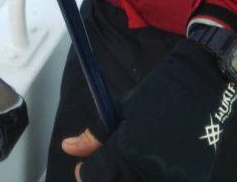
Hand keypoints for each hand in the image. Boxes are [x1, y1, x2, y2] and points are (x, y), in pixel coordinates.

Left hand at [62, 39, 235, 180]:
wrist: (196, 90)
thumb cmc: (155, 95)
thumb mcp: (120, 108)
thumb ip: (94, 134)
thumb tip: (67, 147)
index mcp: (128, 152)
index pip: (94, 176)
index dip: (85, 172)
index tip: (83, 166)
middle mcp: (149, 172)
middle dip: (106, 176)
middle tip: (108, 162)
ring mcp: (171, 180)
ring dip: (128, 177)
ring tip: (131, 160)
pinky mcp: (189, 181)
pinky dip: (150, 177)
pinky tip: (151, 164)